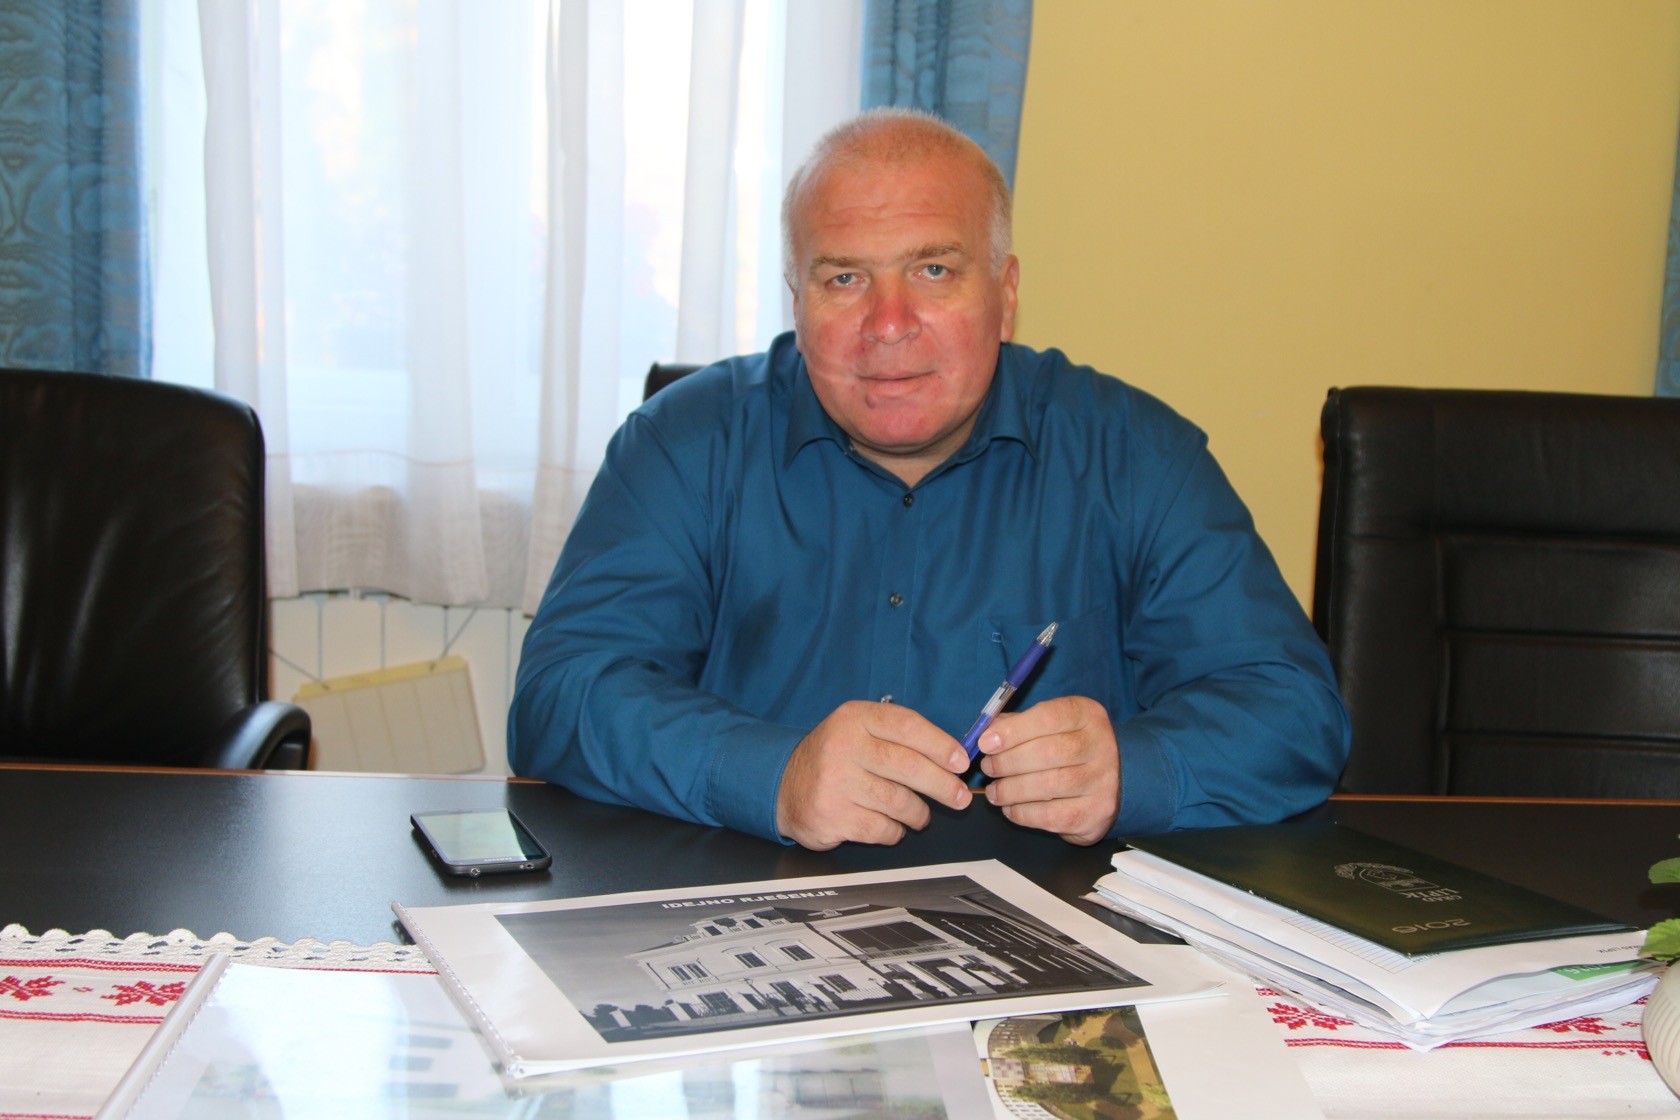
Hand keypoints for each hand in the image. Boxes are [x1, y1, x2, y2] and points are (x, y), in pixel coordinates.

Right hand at [777, 700, 972, 849]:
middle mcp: (843, 747)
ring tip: (920, 814)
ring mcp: (835, 783)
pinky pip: (883, 829)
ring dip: (918, 813)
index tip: (961, 762)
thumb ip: (899, 737)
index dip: (940, 744)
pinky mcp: (832, 816)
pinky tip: (892, 825)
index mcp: (854, 719)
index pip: (906, 726)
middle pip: (908, 766)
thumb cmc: (835, 758)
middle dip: (942, 785)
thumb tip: (953, 757)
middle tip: (960, 797)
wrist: (783, 786)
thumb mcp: (859, 731)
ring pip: (899, 802)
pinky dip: (896, 831)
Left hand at [977, 696, 1119, 844]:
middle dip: (1008, 762)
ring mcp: (1103, 781)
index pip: (1049, 717)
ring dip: (1011, 790)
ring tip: (994, 792)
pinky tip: (1010, 808)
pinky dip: (1023, 813)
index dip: (1013, 731)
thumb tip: (986, 736)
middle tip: (988, 768)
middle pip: (1047, 753)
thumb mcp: (1049, 726)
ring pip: (1048, 785)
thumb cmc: (1067, 748)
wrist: (1111, 781)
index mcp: (1087, 715)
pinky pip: (1051, 815)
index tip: (985, 743)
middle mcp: (1101, 745)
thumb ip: (1017, 725)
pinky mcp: (1096, 813)